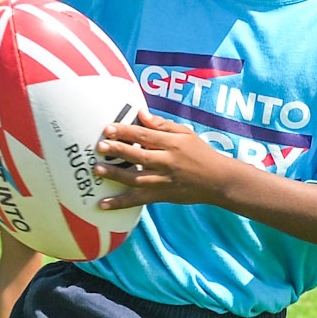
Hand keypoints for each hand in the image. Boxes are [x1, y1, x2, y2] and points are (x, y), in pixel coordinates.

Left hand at [91, 111, 240, 209]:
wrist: (218, 181)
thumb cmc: (201, 153)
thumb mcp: (186, 133)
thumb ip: (162, 124)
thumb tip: (140, 113)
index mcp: (172, 143)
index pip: (145, 134)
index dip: (126, 131)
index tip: (108, 128)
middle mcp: (167, 162)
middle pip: (139, 155)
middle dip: (118, 150)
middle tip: (100, 146)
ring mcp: (163, 180)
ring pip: (136, 178)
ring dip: (116, 175)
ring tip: (98, 169)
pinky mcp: (161, 196)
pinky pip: (138, 200)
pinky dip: (120, 203)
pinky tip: (102, 204)